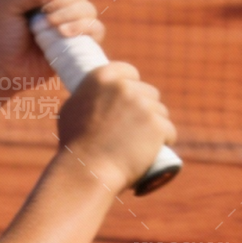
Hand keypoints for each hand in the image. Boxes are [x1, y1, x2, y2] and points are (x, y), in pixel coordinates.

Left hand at [0, 0, 105, 87]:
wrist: (3, 67)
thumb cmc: (1, 37)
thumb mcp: (5, 7)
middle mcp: (60, 8)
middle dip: (63, 2)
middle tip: (44, 15)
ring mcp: (71, 26)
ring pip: (88, 10)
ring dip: (71, 16)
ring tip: (54, 29)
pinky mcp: (79, 44)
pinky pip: (96, 29)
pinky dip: (84, 28)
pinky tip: (65, 35)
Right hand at [56, 62, 174, 191]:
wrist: (87, 170)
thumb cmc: (74, 146)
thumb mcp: (71, 110)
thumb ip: (86, 97)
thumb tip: (95, 93)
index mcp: (102, 78)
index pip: (129, 72)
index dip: (134, 85)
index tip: (134, 98)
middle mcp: (124, 87)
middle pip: (149, 92)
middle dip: (147, 108)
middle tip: (139, 128)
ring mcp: (142, 105)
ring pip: (161, 112)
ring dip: (157, 125)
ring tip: (145, 143)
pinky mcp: (157, 125)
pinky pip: (169, 130)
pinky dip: (166, 140)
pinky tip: (158, 149)